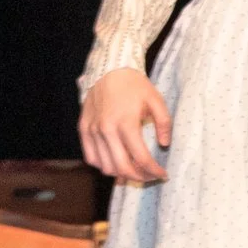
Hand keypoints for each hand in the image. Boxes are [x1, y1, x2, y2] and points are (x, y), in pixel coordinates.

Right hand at [79, 69, 172, 183]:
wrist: (109, 70)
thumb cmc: (135, 86)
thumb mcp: (156, 100)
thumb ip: (164, 123)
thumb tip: (164, 144)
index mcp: (126, 123)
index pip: (141, 158)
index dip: (154, 171)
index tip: (163, 174)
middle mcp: (106, 129)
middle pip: (122, 168)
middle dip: (139, 177)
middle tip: (150, 177)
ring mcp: (92, 130)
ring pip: (105, 166)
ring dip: (121, 173)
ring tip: (135, 169)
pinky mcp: (83, 129)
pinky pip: (91, 157)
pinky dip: (104, 165)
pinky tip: (117, 161)